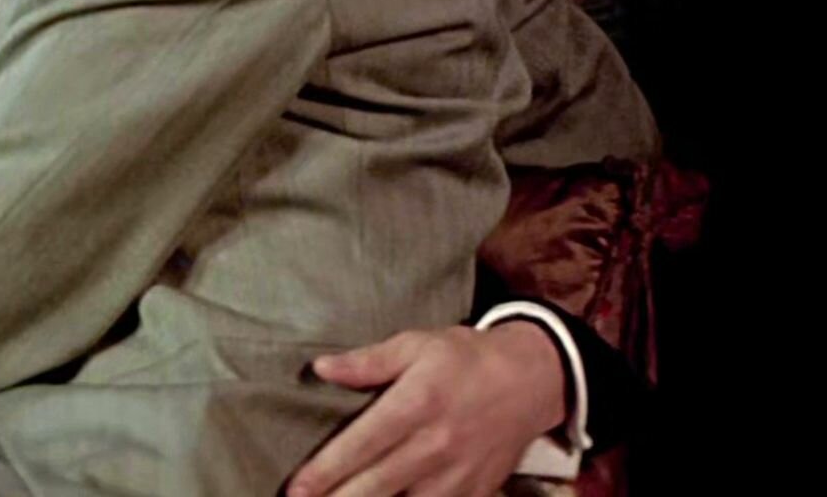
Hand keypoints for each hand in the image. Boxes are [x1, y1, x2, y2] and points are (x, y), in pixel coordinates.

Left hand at [286, 323, 566, 496]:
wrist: (532, 380)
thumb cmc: (466, 358)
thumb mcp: (417, 345)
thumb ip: (368, 361)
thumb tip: (320, 368)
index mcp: (417, 404)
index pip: (361, 445)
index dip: (324, 471)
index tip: (294, 489)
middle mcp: (435, 445)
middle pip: (375, 486)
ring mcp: (457, 476)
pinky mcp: (475, 493)